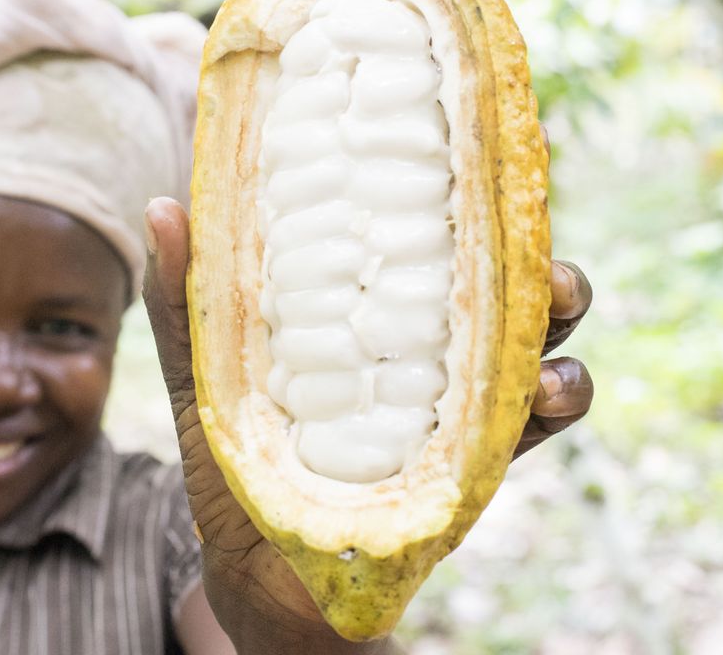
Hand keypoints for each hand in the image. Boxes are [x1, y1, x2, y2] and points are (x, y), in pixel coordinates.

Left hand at [142, 197, 592, 651]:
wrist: (254, 573)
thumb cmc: (230, 461)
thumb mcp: (201, 374)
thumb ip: (184, 299)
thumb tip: (162, 205)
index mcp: (361, 312)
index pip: (416, 241)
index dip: (451, 194)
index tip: (471, 149)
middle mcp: (418, 347)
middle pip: (493, 281)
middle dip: (524, 247)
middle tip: (528, 239)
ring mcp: (452, 400)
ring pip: (532, 337)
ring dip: (560, 312)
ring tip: (556, 299)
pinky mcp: (473, 460)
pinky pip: (535, 424)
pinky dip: (557, 398)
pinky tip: (545, 391)